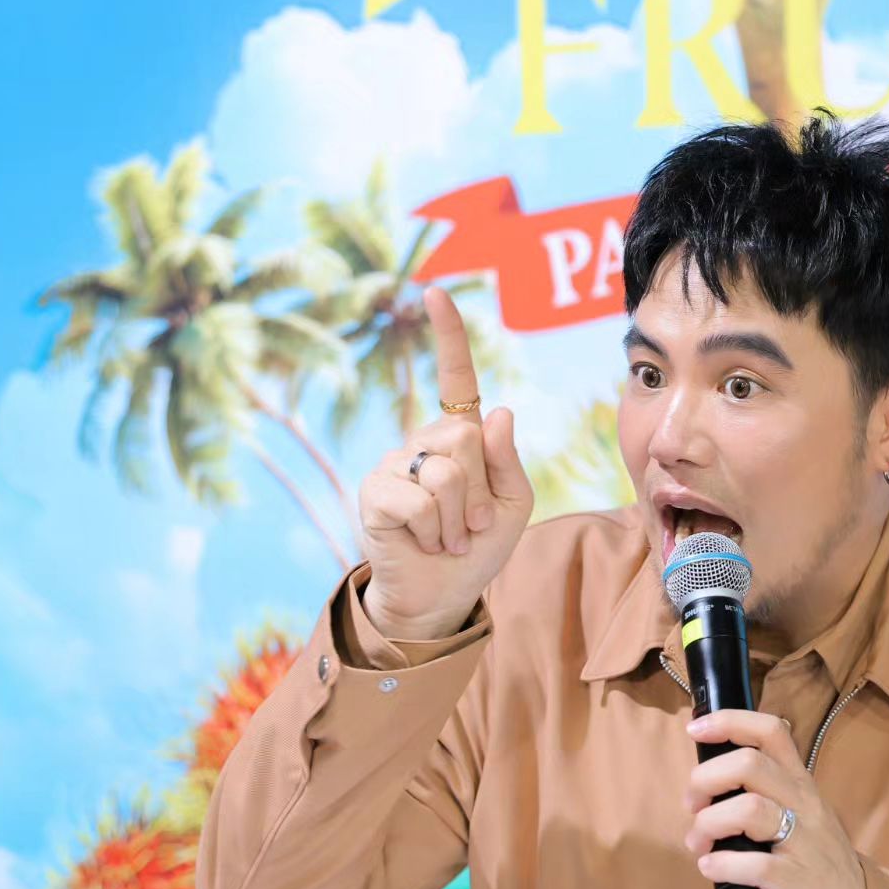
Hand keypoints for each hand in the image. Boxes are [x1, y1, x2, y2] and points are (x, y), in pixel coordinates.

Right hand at [359, 287, 533, 637]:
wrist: (444, 595)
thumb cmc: (479, 546)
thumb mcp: (513, 503)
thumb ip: (508, 460)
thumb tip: (498, 411)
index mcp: (460, 437)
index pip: (455, 379)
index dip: (448, 337)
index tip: (434, 293)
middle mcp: (423, 442)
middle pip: (465, 440)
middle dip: (481, 491)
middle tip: (472, 523)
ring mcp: (394, 464)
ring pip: (446, 473)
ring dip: (460, 518)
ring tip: (450, 536)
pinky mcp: (374, 492)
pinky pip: (419, 500)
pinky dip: (435, 530)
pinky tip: (426, 542)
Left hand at [683, 710, 866, 888]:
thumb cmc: (817, 862)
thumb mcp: (801, 816)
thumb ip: (767, 793)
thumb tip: (710, 780)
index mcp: (802, 784)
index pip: (771, 731)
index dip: (729, 722)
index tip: (695, 730)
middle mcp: (805, 805)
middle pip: (751, 764)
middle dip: (705, 779)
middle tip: (691, 807)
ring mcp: (804, 843)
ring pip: (749, 810)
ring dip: (707, 824)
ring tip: (698, 844)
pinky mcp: (799, 882)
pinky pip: (756, 864)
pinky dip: (722, 865)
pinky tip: (710, 869)